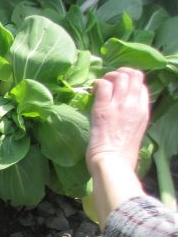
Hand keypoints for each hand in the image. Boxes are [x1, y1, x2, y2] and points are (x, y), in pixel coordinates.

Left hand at [86, 67, 149, 222]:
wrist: (112, 163)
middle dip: (121, 73)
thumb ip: (132, 120)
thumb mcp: (135, 133)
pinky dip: (97, 83)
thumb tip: (124, 116)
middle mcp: (134, 105)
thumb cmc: (122, 155)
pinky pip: (103, 85)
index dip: (132, 82)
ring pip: (119, 77)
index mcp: (144, 112)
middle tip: (110, 81)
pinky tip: (93, 90)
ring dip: (109, 76)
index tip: (120, 87)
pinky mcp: (103, 109)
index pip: (142, 87)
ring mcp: (119, 105)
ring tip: (101, 84)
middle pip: (134, 76)